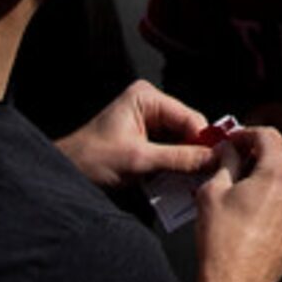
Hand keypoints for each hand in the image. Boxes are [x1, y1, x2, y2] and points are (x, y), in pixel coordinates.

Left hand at [55, 81, 217, 192]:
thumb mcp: (138, 160)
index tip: (217, 163)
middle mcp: (150, 106)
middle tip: (207, 177)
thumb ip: (178, 158)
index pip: (190, 117)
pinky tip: (179, 184)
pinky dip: (174, 168)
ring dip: (185, 164)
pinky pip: (170, 152)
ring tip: (194, 184)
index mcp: (147, 98)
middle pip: (188, 130)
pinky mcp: (146, 142)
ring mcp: (148, 123)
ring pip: (181, 143)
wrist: (64, 174)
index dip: (205, 141)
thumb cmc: (90, 159)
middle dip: (196, 154)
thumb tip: (212, 158)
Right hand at [196, 125, 281, 281]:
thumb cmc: (223, 242)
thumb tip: (227, 151)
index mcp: (279, 173)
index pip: (268, 135)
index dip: (246, 133)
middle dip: (261, 150)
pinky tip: (254, 206)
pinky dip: (277, 194)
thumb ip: (224, 162)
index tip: (232, 142)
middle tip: (237, 158)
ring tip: (243, 183)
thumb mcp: (213, 191)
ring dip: (271, 172)